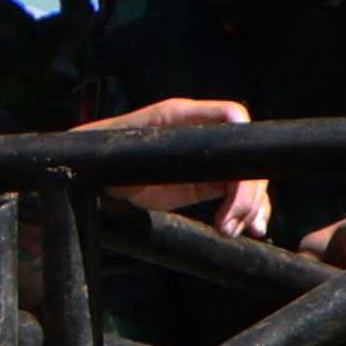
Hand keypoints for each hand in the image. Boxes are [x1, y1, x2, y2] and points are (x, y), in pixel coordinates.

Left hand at [91, 92, 268, 236]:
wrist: (93, 178)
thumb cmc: (106, 152)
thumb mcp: (129, 144)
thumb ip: (158, 137)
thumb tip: (190, 139)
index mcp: (184, 115)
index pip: (231, 116)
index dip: (245, 140)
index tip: (242, 176)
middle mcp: (203, 135)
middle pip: (246, 156)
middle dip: (246, 192)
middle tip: (231, 222)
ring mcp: (207, 161)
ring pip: (247, 179)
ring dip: (250, 206)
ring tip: (231, 230)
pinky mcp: (206, 184)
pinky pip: (237, 195)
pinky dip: (248, 212)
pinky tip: (252, 228)